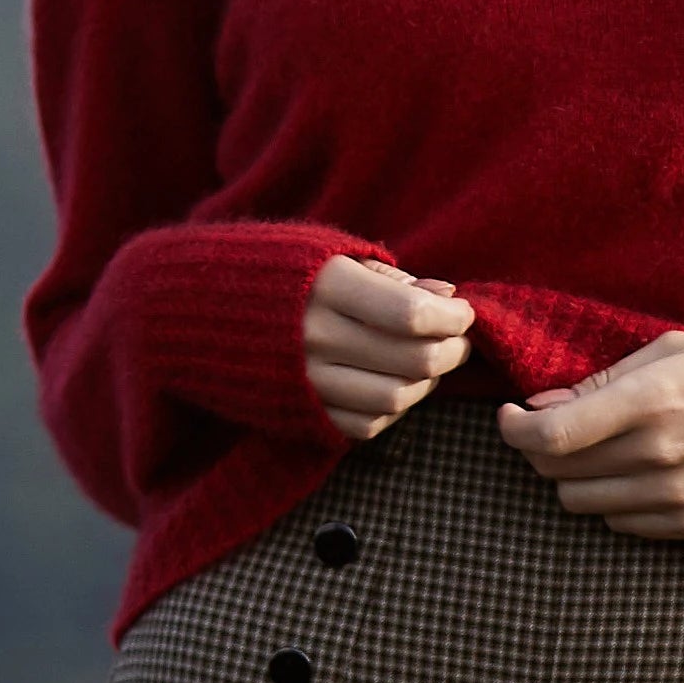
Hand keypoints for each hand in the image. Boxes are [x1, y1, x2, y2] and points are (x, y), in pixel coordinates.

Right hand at [302, 258, 473, 443]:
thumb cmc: (295, 277)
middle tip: (458, 340)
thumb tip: (447, 293)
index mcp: (327, 287)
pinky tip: (394, 382)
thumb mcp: (341, 259)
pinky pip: (370, 423)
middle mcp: (315, 336)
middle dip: (453, 351)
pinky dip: (395, 407)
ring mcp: (308, 381)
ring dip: (428, 382)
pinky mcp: (306, 413)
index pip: (412, 313)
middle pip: (415, 360)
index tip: (462, 312)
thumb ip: (396, 279)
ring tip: (428, 361)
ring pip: (398, 397)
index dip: (451, 317)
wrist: (221, 311)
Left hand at [499, 332, 683, 539]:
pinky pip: (619, 524)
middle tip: (557, 427)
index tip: (510, 416)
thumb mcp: (667, 350)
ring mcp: (675, 496)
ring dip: (575, 477)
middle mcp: (659, 455)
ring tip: (598, 451)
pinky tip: (633, 473)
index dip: (515, 428)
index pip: (553, 434)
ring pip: (581, 502)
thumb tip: (539, 406)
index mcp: (650, 402)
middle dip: (542, 448)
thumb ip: (599, 381)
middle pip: (558, 471)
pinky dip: (612, 500)